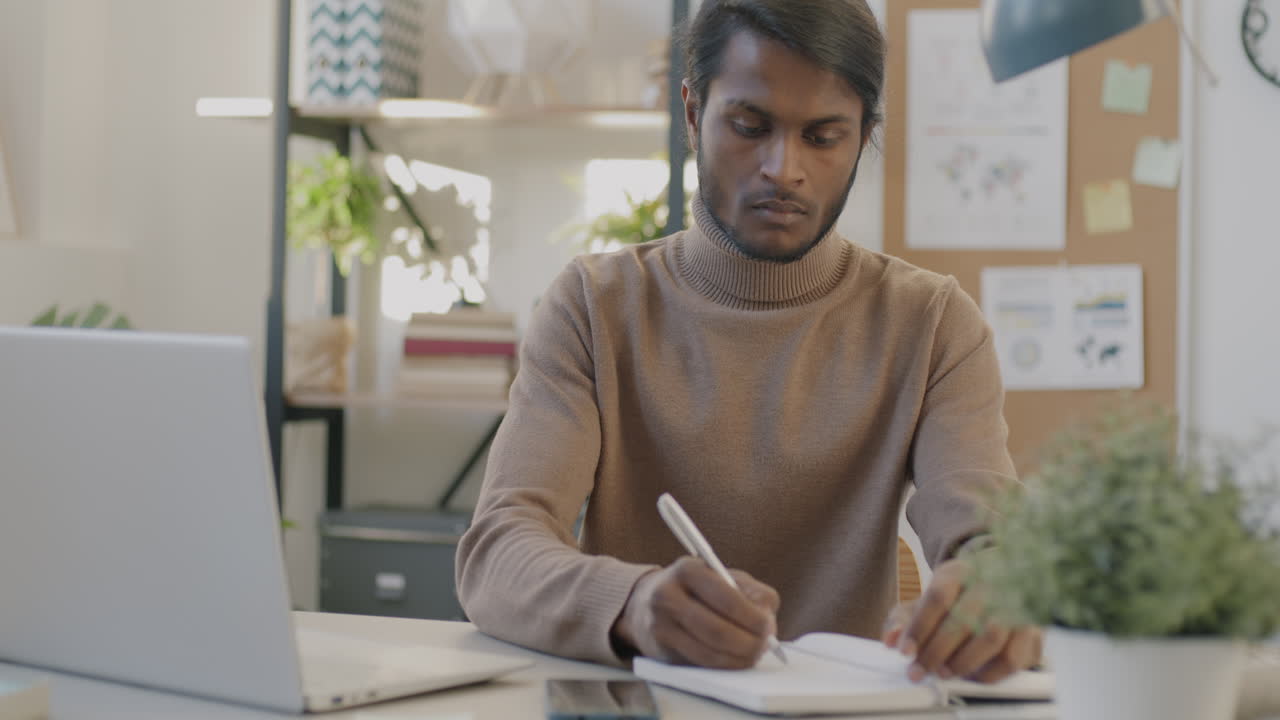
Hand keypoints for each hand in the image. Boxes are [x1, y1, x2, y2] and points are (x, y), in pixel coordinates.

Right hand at [612, 556, 779, 668]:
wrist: (646, 602)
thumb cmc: (695, 588)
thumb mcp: (723, 576)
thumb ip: (752, 592)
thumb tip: (768, 618)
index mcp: (687, 570)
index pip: (727, 599)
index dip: (753, 617)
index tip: (768, 626)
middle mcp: (668, 596)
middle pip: (718, 631)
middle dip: (749, 643)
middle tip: (765, 646)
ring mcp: (660, 626)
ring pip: (709, 653)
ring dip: (739, 658)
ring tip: (753, 653)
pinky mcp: (660, 650)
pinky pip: (699, 664)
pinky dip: (724, 665)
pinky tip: (735, 659)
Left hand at [881, 558, 1040, 683]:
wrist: (1003, 581)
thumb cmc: (960, 596)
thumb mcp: (928, 598)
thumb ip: (905, 618)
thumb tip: (892, 640)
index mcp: (961, 571)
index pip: (938, 597)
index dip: (919, 628)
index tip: (905, 651)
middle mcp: (991, 584)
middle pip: (963, 619)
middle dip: (936, 651)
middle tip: (920, 670)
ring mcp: (1015, 605)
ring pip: (991, 637)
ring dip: (963, 662)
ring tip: (945, 672)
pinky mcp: (1032, 630)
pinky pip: (1012, 658)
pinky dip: (990, 673)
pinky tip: (973, 675)